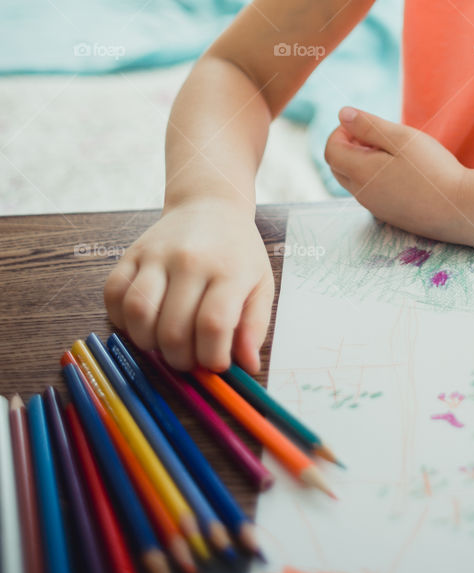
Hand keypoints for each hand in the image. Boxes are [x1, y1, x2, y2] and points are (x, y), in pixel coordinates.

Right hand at [102, 200, 274, 373]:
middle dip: (180, 358)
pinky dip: (121, 319)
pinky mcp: (131, 253)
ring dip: (148, 342)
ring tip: (164, 342)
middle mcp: (190, 260)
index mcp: (228, 270)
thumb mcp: (260, 284)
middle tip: (189, 356)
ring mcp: (156, 255)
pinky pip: (113, 294)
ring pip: (137, 313)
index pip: (213, 326)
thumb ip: (255, 326)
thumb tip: (247, 366)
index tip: (215, 362)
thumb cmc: (237, 251)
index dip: (211, 357)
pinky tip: (142, 322)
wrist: (210, 205)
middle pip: (173, 329)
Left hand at [324, 107, 472, 240]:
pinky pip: (373, 193)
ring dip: (364, 162)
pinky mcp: (392, 216)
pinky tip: (405, 172)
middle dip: (350, 146)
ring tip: (395, 152)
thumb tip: (342, 114)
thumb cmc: (432, 169)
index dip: (341, 132)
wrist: (461, 209)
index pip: (331, 150)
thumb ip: (368, 125)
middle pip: (339, 167)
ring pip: (356, 181)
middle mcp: (363, 194)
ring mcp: (376, 208)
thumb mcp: (401, 138)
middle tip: (378, 136)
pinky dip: (377, 177)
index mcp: (361, 173)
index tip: (363, 124)